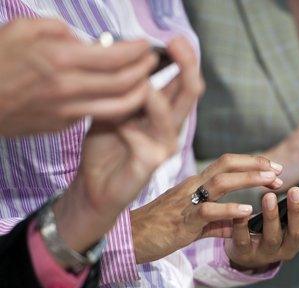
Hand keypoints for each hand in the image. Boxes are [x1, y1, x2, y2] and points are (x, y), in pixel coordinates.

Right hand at [0, 18, 156, 135]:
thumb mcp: (22, 29)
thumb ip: (59, 30)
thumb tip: (85, 41)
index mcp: (59, 59)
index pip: (114, 56)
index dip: (136, 51)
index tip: (145, 45)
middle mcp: (69, 87)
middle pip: (124, 83)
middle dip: (145, 71)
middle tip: (152, 61)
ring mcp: (68, 110)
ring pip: (119, 106)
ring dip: (140, 94)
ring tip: (146, 82)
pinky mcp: (64, 124)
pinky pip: (98, 114)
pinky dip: (117, 105)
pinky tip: (122, 94)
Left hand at [52, 36, 202, 255]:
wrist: (94, 185)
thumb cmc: (105, 146)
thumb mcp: (113, 107)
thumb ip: (125, 88)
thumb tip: (129, 59)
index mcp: (164, 112)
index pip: (182, 82)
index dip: (183, 59)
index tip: (173, 40)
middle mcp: (170, 127)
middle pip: (189, 93)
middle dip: (186, 66)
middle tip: (177, 43)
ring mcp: (164, 146)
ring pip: (173, 117)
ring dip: (157, 99)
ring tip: (142, 84)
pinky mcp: (151, 164)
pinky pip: (148, 143)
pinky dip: (132, 130)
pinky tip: (119, 126)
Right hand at [131, 154, 283, 262]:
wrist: (129, 239)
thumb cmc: (159, 228)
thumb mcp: (192, 223)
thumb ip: (216, 223)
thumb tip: (236, 225)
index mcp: (195, 184)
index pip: (226, 164)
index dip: (251, 163)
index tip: (273, 168)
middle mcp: (192, 186)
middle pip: (226, 164)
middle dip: (256, 164)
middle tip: (279, 171)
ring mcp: (187, 202)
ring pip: (220, 182)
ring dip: (249, 179)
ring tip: (271, 181)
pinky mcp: (182, 221)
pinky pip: (208, 211)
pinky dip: (229, 209)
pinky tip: (247, 210)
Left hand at [225, 189, 298, 269]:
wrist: (249, 254)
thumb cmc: (278, 231)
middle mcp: (289, 248)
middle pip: (297, 232)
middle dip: (297, 212)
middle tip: (295, 190)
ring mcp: (267, 252)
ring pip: (272, 237)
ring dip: (271, 217)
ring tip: (269, 196)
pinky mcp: (246, 253)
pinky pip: (244, 241)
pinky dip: (242, 227)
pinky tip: (242, 213)